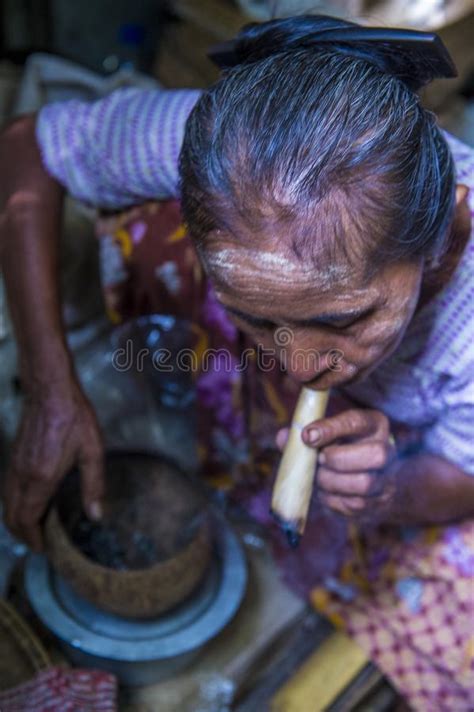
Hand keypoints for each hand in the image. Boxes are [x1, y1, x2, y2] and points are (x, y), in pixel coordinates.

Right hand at [3, 379, 104, 549]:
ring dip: (17, 521)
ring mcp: (14, 466)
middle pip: (11, 517)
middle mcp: (22, 476)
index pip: (27, 520)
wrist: (50, 390)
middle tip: (40, 544)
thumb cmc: (73, 417)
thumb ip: (94, 486)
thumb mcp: (92, 452)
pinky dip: (15, 505)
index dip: (33, 540)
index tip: (44, 550)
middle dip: (23, 536)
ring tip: (36, 528)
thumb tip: (96, 515)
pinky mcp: (14, 457)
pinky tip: (31, 503)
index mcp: (41, 478)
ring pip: (6, 504)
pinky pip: (7, 490)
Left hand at [277, 408, 396, 520]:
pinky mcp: (378, 502)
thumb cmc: (339, 446)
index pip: (356, 422)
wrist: (364, 475)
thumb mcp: (326, 432)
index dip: (331, 428)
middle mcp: (388, 450)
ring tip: (318, 477)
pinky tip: (324, 491)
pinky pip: (355, 505)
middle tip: (319, 460)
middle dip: (339, 459)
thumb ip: (304, 433)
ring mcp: (386, 478)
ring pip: (365, 483)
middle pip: (375, 455)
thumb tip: (284, 438)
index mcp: (374, 424)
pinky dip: (332, 499)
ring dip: (332, 482)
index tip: (307, 436)